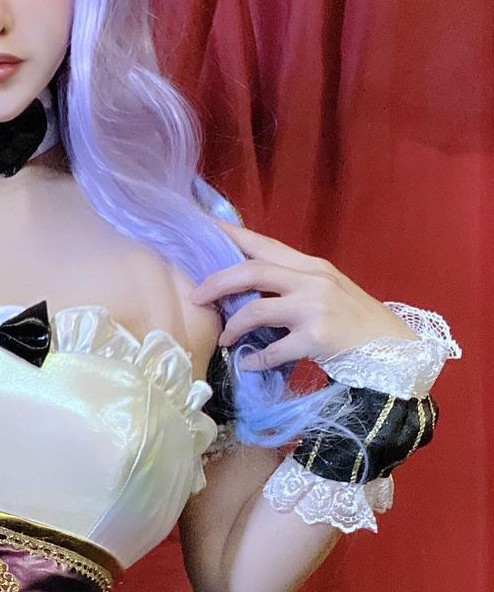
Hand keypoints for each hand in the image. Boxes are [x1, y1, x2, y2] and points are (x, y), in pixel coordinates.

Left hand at [188, 219, 417, 370]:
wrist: (395, 350)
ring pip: (256, 309)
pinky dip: (255, 359)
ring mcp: (315, 309)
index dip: (230, 235)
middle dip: (217, 283)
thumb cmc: (355, 321)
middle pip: (252, 270)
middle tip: (196, 297)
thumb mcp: (327, 290)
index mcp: (312, 266)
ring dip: (233, 326)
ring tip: (224, 340)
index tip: (202, 227)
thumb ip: (292, 282)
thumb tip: (245, 284)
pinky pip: (273, 349)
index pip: (263, 244)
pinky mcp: (317, 338)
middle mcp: (313, 281)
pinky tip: (250, 364)